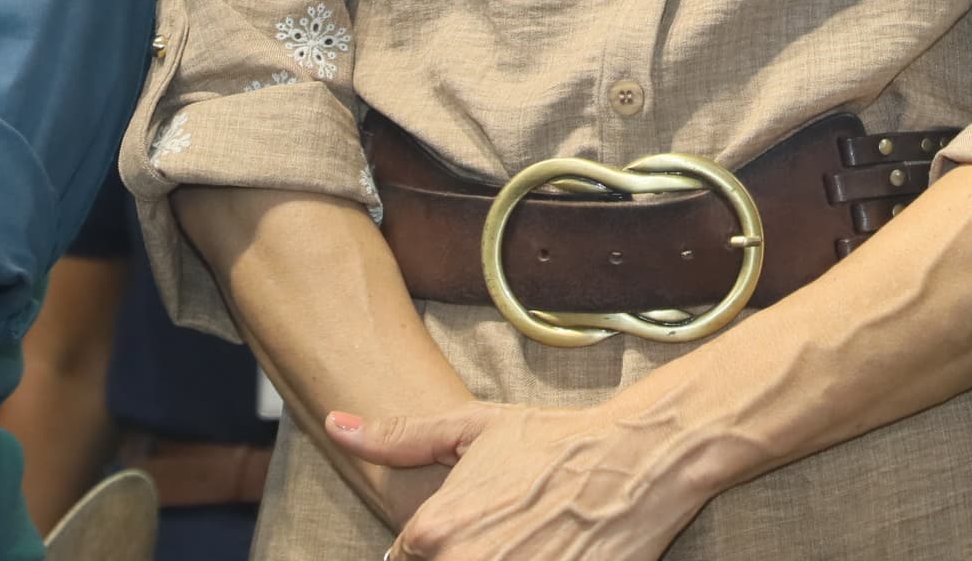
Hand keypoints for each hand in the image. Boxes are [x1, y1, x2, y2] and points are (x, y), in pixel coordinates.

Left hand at [334, 400, 709, 560]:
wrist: (636, 460)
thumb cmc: (555, 442)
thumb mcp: (474, 429)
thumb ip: (397, 437)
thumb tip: (335, 425)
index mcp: (435, 532)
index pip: (403, 560)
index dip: (435, 544)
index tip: (474, 527)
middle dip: (465, 555)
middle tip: (508, 533)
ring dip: (495, 560)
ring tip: (526, 542)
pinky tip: (544, 552)